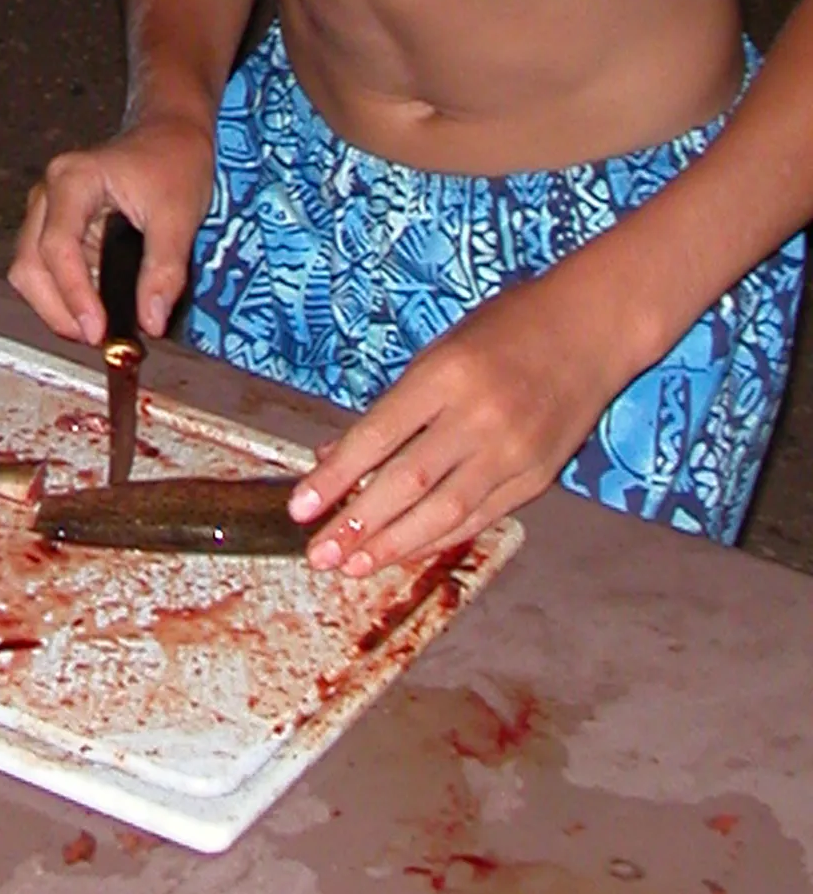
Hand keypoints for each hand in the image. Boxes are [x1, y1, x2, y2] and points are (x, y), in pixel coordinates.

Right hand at [10, 115, 217, 346]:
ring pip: (30, 271)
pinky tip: (99, 308)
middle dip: (58, 309)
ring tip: (102, 326)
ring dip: (59, 306)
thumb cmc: (174, 163)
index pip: (57, 248)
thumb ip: (164, 270)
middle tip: (99, 339)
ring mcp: (47, 211)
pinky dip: (67, 295)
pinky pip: (47, 270)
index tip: (97, 332)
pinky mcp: (56, 227)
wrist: (169, 133)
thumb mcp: (179, 215)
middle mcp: (47, 195)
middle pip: (29, 265)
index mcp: (72, 180)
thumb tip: (149, 323)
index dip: (73, 295)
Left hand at [291, 264, 624, 573]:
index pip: (376, 436)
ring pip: (444, 512)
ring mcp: (512, 452)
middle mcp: (479, 418)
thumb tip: (338, 457)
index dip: (336, 476)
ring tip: (353, 565)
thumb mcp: (440, 349)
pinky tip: (405, 551)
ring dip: (394, 544)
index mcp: (446, 375)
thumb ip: (394, 407)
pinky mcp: (537, 477)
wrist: (590, 330)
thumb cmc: (508, 328)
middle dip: (358, 524)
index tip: (302, 506)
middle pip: (407, 482)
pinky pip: (480, 517)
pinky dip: (439, 538)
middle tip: (319, 553)